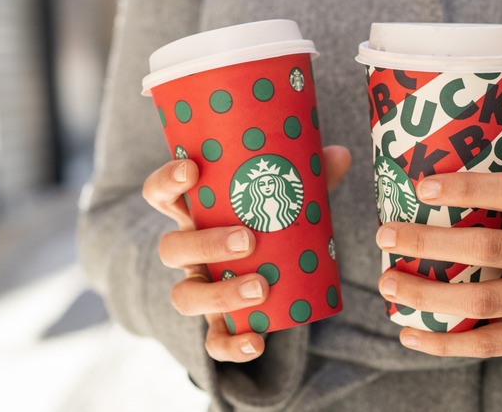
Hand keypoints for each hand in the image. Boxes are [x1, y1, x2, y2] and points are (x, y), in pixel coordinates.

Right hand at [142, 145, 350, 361]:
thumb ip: (310, 175)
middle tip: (247, 240)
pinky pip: (212, 341)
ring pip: (184, 297)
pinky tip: (257, 342)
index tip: (192, 169)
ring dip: (218, 294)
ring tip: (259, 288)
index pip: (161, 194)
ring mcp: (199, 288)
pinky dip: (232, 346)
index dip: (167, 181)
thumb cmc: (272, 220)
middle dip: (205, 243)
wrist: (274, 271)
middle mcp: (188, 252)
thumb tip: (340, 155)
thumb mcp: (288, 195)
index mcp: (195, 214)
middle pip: (171, 248)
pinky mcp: (218, 323)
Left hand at [375, 172, 501, 357]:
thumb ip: (499, 206)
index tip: (423, 187)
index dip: (469, 188)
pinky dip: (441, 342)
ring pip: (479, 301)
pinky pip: (484, 344)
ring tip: (388, 285)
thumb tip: (419, 192)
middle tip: (385, 235)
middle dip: (427, 242)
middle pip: (485, 248)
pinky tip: (408, 333)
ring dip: (425, 294)